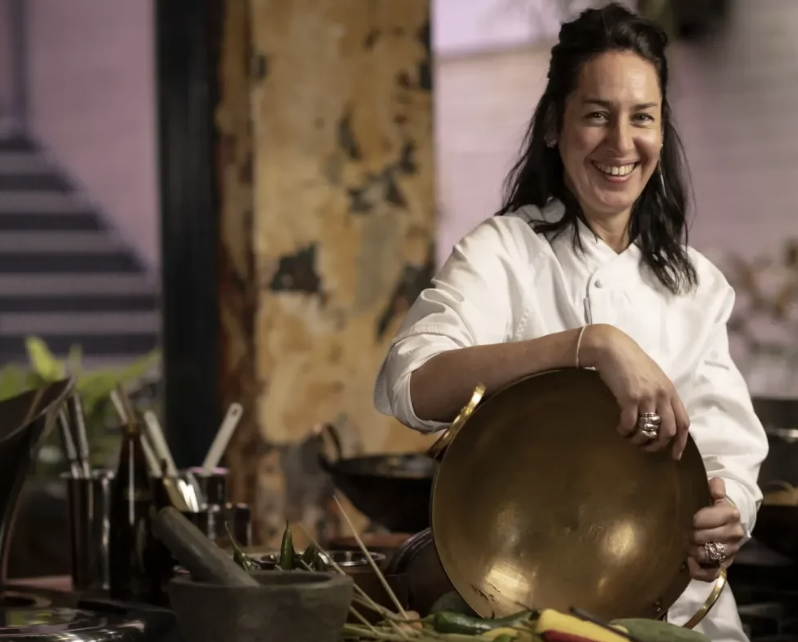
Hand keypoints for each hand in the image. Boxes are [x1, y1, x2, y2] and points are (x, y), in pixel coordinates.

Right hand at [586, 324, 689, 458]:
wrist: (612, 348)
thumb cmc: (630, 361)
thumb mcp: (653, 377)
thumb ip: (659, 394)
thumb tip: (659, 415)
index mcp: (670, 391)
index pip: (683, 422)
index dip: (681, 442)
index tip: (675, 456)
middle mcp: (662, 395)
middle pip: (668, 430)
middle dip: (657, 445)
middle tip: (645, 448)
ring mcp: (647, 397)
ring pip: (649, 430)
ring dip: (639, 440)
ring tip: (630, 439)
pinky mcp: (630, 398)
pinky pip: (630, 424)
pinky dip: (625, 431)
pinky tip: (619, 429)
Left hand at [687, 478, 744, 581]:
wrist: (725, 521)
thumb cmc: (712, 505)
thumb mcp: (712, 492)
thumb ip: (714, 487)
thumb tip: (717, 491)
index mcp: (731, 514)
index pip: (706, 519)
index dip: (691, 519)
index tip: (681, 518)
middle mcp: (734, 534)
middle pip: (705, 537)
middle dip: (688, 535)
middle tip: (676, 531)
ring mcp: (730, 551)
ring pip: (707, 555)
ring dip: (691, 550)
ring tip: (680, 543)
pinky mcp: (724, 565)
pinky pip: (711, 574)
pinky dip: (698, 570)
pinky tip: (688, 562)